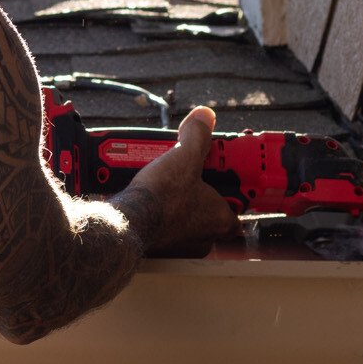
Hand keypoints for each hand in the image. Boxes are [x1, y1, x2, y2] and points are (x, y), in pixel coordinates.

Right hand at [112, 106, 242, 256]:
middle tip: (189, 176)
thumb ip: (198, 136)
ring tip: (167, 182)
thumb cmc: (161, 197)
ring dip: (179, 203)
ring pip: (186, 221)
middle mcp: (204, 238)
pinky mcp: (159, 247)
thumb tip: (205, 116)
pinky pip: (165, 228)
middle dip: (200, 194)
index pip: (237, 209)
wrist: (125, 222)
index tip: (222, 179)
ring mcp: (181, 245)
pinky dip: (159, 212)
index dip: (231, 192)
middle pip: (209, 213)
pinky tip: (150, 195)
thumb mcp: (184, 157)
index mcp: (220, 219)